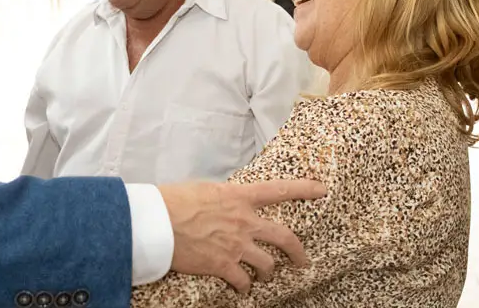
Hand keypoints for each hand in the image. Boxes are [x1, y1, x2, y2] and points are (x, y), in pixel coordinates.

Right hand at [159, 179, 325, 293]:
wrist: (157, 222)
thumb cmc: (172, 200)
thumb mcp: (202, 189)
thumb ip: (221, 198)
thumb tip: (223, 204)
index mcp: (238, 197)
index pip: (279, 190)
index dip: (304, 189)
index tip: (321, 190)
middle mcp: (244, 221)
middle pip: (284, 238)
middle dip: (297, 251)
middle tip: (302, 260)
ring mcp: (236, 245)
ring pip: (267, 265)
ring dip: (268, 274)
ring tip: (265, 277)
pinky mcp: (223, 266)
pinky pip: (243, 282)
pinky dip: (244, 287)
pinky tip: (241, 288)